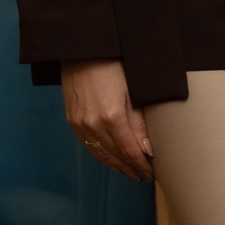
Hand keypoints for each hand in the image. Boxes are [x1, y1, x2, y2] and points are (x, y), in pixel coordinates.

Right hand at [61, 60, 153, 180]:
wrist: (84, 48)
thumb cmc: (114, 63)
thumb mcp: (134, 90)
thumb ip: (140, 122)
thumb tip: (148, 150)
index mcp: (111, 116)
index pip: (130, 150)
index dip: (142, 164)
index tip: (152, 173)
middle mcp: (92, 123)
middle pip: (115, 155)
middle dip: (131, 168)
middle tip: (145, 176)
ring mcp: (79, 122)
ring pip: (100, 153)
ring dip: (116, 165)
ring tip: (130, 173)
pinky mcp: (72, 119)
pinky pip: (88, 144)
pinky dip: (101, 155)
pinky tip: (111, 160)